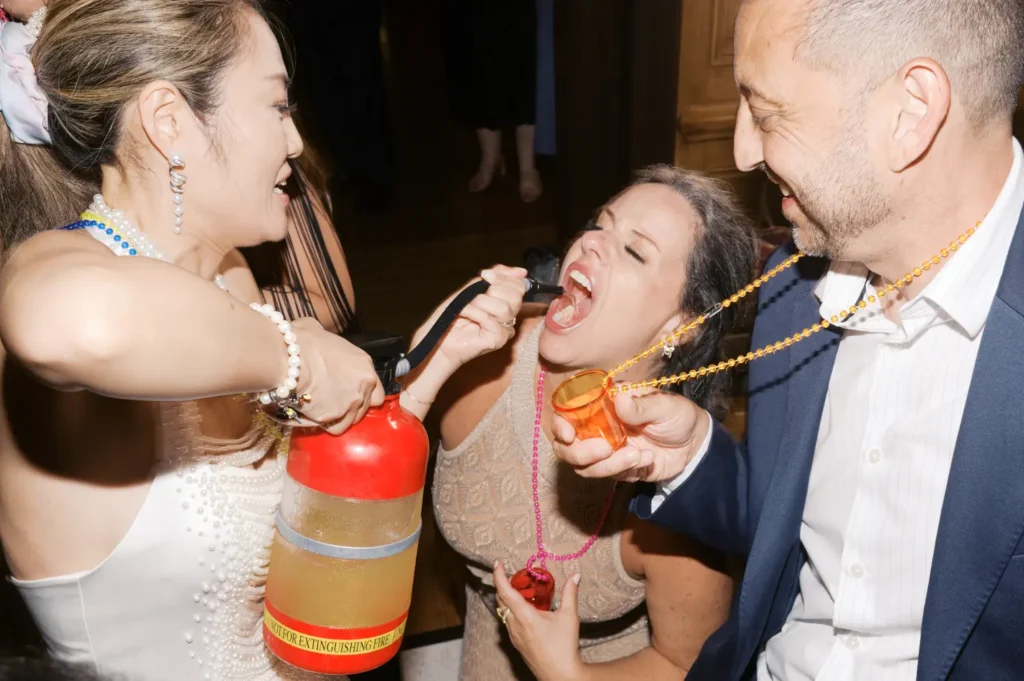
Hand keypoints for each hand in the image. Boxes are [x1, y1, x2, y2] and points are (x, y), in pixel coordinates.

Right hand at [289, 318, 384, 434]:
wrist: (289, 360)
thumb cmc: (300, 341)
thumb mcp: (318, 331)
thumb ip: (324, 339)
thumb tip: (314, 335)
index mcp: (364, 363)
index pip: (376, 387)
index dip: (363, 392)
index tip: (349, 393)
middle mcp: (364, 384)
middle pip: (366, 406)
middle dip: (352, 406)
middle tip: (334, 403)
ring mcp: (352, 402)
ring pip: (351, 419)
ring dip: (338, 417)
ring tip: (321, 410)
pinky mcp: (336, 416)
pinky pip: (335, 428)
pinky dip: (326, 425)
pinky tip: (315, 417)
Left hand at [415, 265, 528, 374]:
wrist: (437, 338)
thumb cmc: (452, 316)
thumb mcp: (472, 290)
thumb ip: (494, 278)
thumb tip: (520, 271)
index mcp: (504, 304)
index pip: (518, 286)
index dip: (503, 277)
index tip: (485, 275)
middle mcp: (508, 318)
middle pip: (515, 295)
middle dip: (492, 290)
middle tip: (475, 296)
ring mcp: (504, 330)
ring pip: (504, 307)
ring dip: (480, 302)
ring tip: (467, 307)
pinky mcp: (497, 340)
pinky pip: (490, 319)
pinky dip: (473, 312)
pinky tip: (464, 315)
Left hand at [493, 563, 586, 680]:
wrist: (559, 674)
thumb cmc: (564, 646)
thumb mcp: (568, 617)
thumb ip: (570, 594)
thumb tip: (575, 576)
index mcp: (524, 615)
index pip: (504, 591)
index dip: (498, 575)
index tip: (498, 563)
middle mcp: (514, 624)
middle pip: (500, 600)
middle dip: (503, 585)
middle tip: (514, 575)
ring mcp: (513, 635)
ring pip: (503, 611)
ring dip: (507, 598)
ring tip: (521, 591)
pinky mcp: (516, 643)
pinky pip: (508, 622)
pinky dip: (511, 611)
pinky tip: (525, 611)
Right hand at [552, 389, 708, 481]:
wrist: (694, 445)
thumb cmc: (677, 415)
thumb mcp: (664, 406)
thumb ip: (641, 406)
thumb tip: (619, 399)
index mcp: (603, 405)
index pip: (568, 413)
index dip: (560, 424)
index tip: (569, 434)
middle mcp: (597, 428)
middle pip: (567, 447)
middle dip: (581, 453)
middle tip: (605, 450)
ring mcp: (605, 450)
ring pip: (585, 467)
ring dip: (608, 465)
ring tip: (638, 455)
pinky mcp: (617, 469)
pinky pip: (609, 477)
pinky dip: (626, 471)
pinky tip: (648, 460)